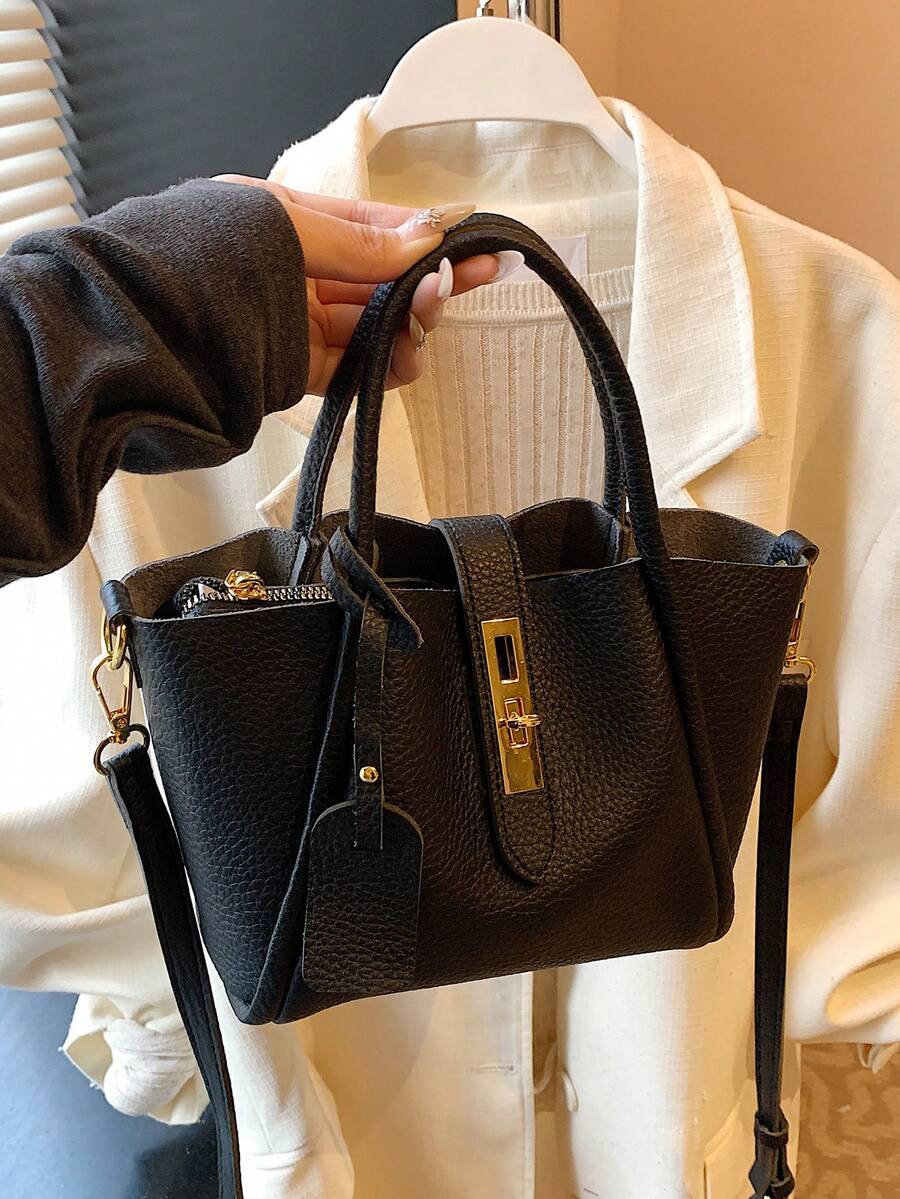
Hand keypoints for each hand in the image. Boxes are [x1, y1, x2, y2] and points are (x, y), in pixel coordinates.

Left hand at [214, 177, 522, 394]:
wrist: (137, 331)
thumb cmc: (196, 257)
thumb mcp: (283, 227)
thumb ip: (356, 241)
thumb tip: (422, 238)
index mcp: (284, 222)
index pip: (370, 227)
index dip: (423, 236)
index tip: (471, 245)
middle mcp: (290, 271)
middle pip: (375, 280)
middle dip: (422, 284)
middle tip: (461, 285)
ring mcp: (290, 322)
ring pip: (367, 326)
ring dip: (405, 328)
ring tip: (425, 330)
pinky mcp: (287, 370)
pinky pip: (346, 367)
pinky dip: (379, 366)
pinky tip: (403, 362)